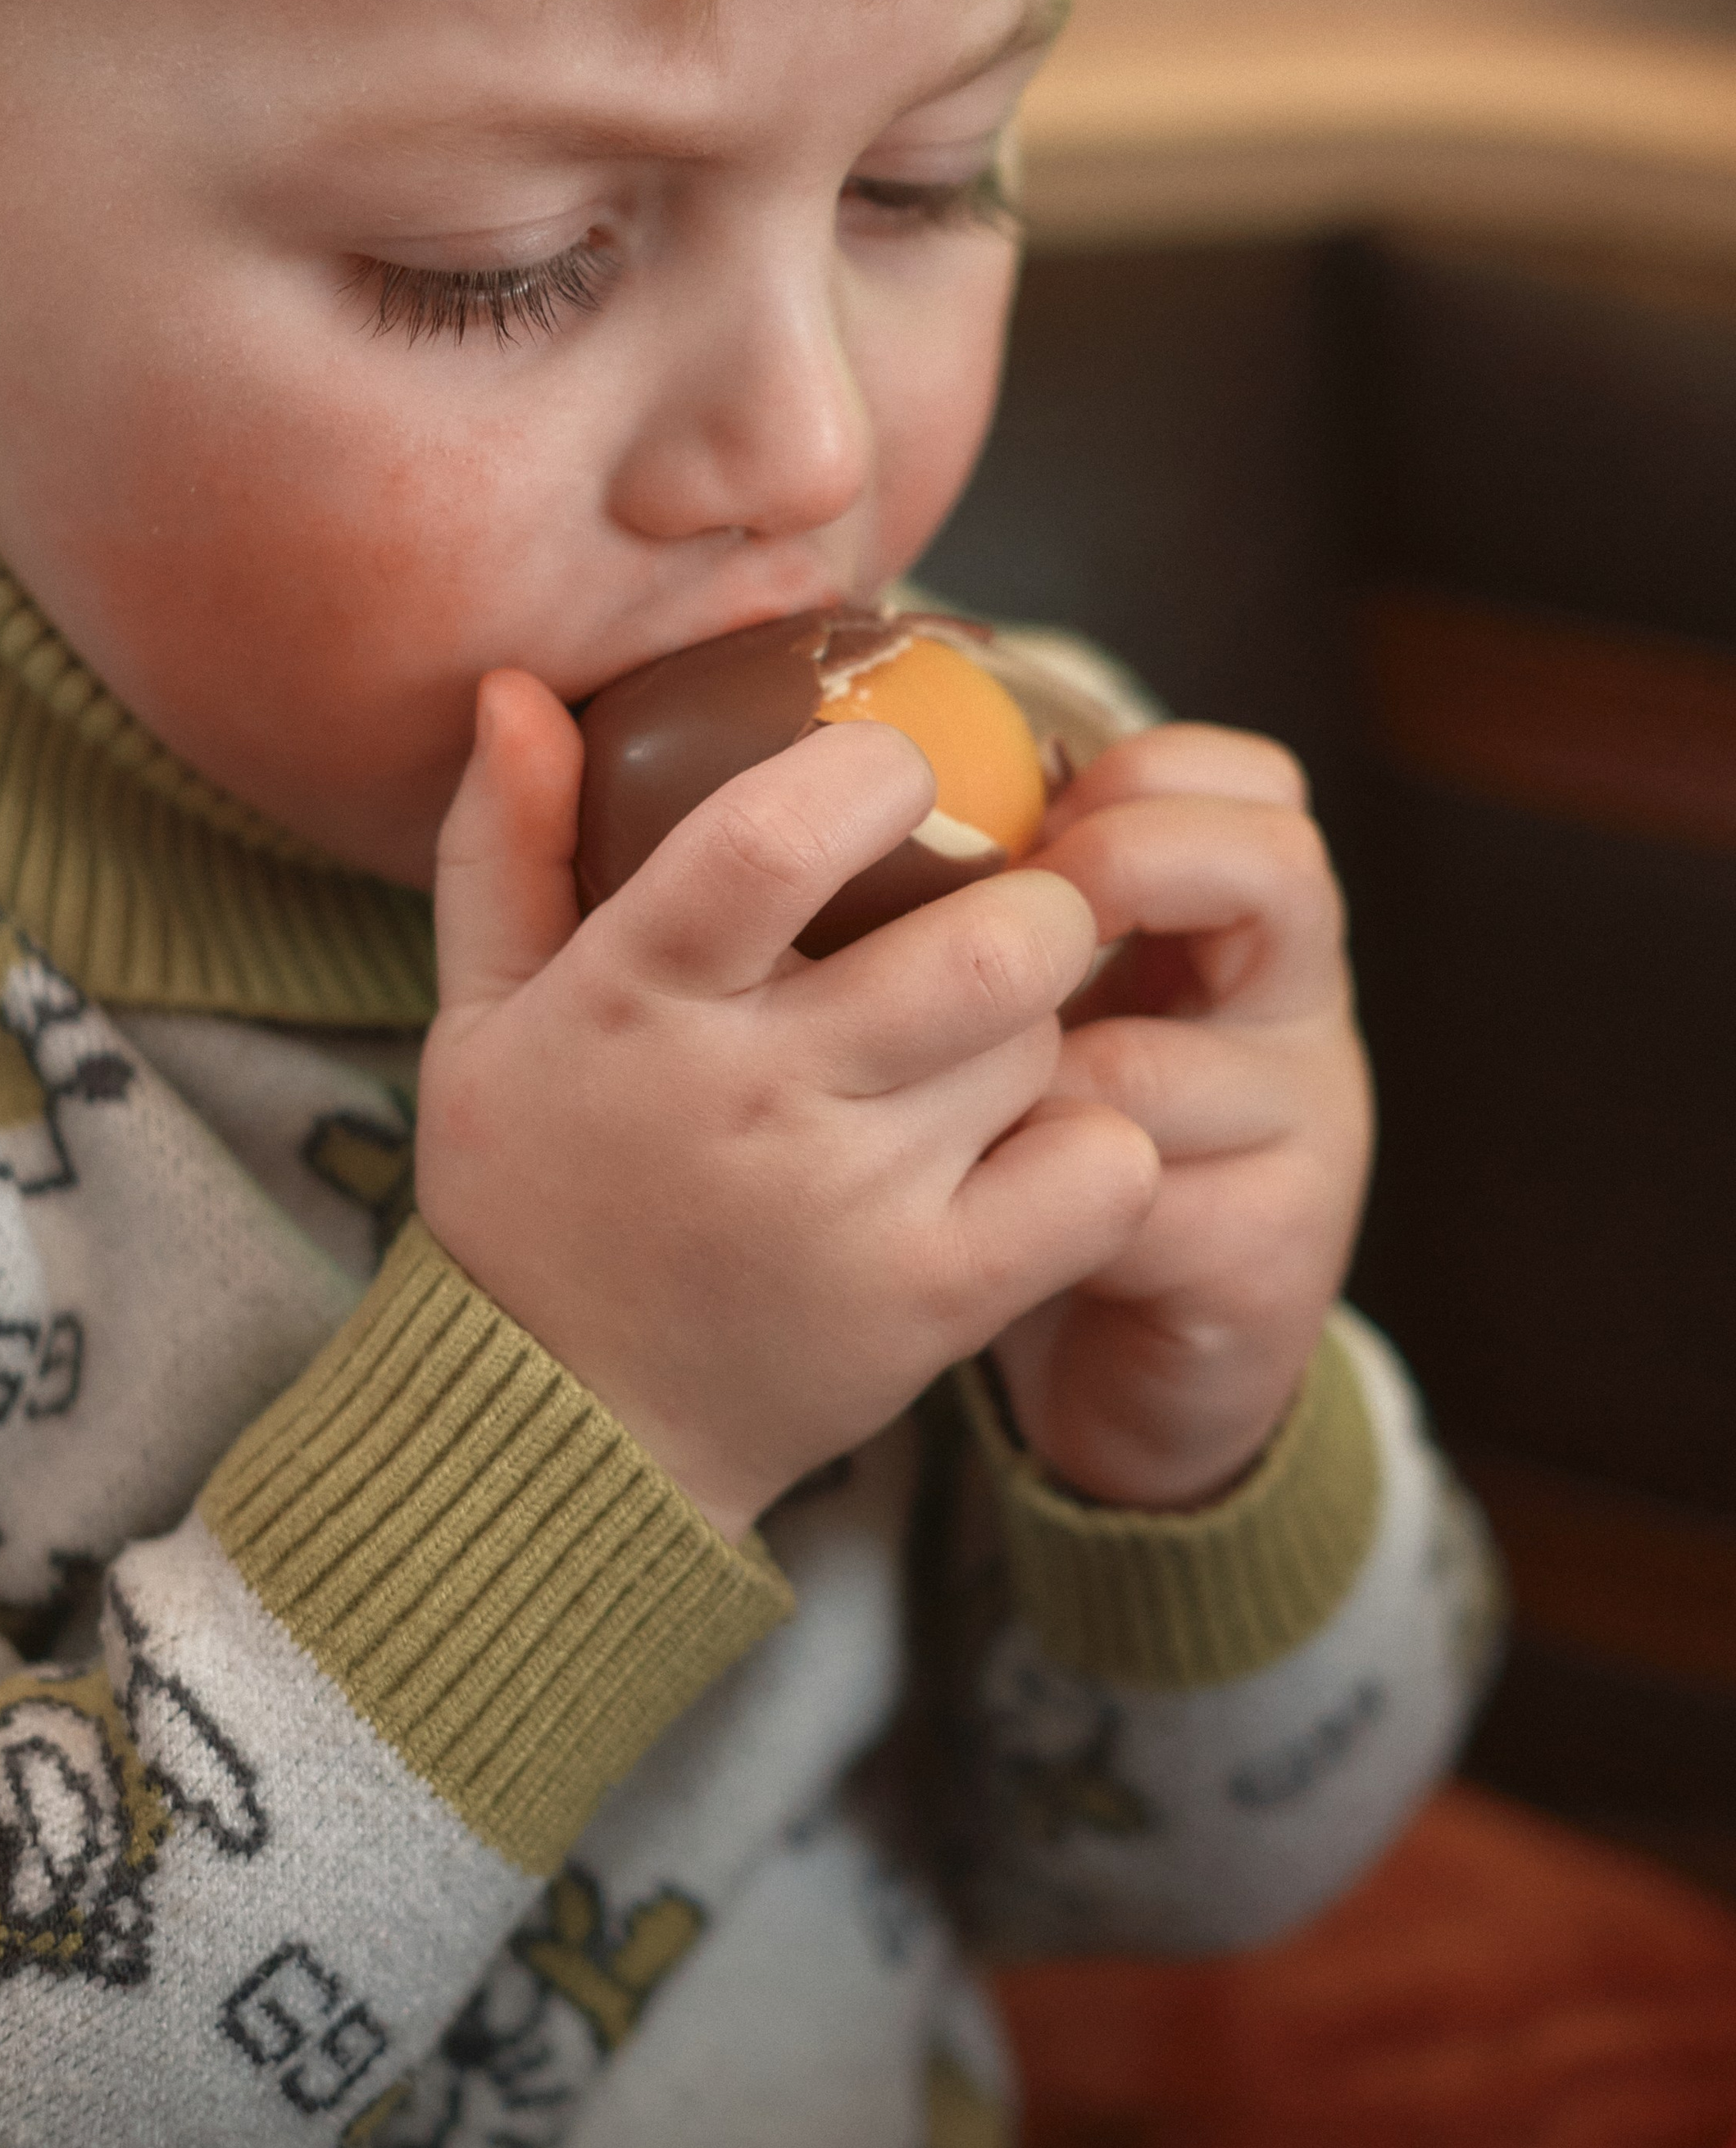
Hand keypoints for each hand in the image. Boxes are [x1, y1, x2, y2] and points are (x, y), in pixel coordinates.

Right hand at [417, 671, 1159, 1541]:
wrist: (565, 1430)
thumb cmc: (535, 1193)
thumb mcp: (481, 1018)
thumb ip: (504, 846)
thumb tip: (518, 689)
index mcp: (635, 999)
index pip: (778, 838)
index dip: (874, 772)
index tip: (895, 773)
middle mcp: (750, 1095)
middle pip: (987, 941)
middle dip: (1026, 904)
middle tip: (998, 918)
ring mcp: (851, 1205)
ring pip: (1044, 1044)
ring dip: (1040, 1025)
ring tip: (982, 1045)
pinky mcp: (932, 1300)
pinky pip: (1097, 1173)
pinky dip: (1096, 1145)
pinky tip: (1032, 1145)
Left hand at [988, 726, 1372, 1509]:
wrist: (1123, 1376)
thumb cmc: (1040, 1154)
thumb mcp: (1041, 1009)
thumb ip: (998, 908)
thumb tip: (843, 786)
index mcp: (1245, 926)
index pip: (1250, 782)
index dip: (1140, 771)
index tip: (1026, 813)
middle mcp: (1297, 1012)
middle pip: (1273, 869)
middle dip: (1115, 870)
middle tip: (999, 924)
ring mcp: (1305, 1136)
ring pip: (1152, 1061)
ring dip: (1015, 1077)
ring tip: (926, 1101)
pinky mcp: (1272, 1259)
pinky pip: (1131, 1200)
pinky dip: (1025, 1201)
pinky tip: (966, 1211)